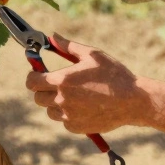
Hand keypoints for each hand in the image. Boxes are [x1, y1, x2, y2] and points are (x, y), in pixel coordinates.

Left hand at [24, 33, 145, 134]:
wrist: (132, 101)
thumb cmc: (114, 75)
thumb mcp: (93, 55)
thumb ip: (68, 46)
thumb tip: (52, 37)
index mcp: (63, 80)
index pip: (32, 82)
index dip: (33, 77)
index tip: (39, 74)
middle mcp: (62, 100)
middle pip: (37, 98)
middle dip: (43, 90)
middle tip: (58, 84)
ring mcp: (68, 116)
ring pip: (50, 111)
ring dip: (56, 103)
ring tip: (75, 95)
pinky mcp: (76, 127)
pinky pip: (64, 121)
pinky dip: (68, 114)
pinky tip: (84, 106)